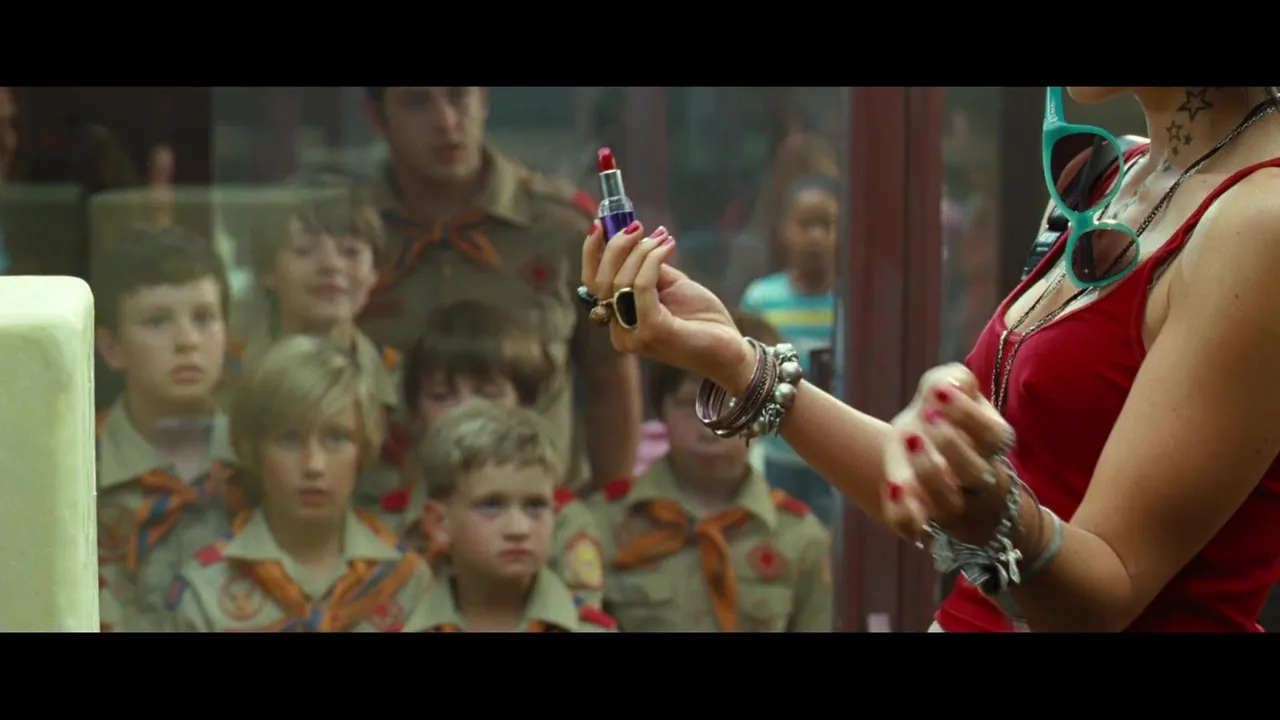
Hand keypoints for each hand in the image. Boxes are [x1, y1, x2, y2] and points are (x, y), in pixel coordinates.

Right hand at [581, 221, 755, 393]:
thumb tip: (636, 240)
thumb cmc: (702, 319)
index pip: (592, 285)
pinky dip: (653, 261)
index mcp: (619, 321)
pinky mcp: (652, 331)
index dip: (592, 253)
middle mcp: (620, 332)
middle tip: (638, 227)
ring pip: (620, 281)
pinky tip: (668, 246)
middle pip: (601, 281)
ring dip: (640, 251)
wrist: (731, 350)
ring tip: (662, 238)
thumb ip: (647, 269)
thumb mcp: (670, 286)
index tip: (600, 224)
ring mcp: (633, 335)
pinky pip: (642, 286)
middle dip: (616, 247)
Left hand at [881, 363, 1017, 545]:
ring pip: (948, 505)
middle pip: (977, 475)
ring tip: (908, 439)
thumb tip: (953, 385)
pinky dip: (905, 514)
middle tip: (928, 417)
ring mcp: (950, 502)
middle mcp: (977, 479)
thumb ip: (953, 379)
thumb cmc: (940, 414)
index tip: (938, 391)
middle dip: (953, 446)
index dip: (968, 415)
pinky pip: (916, 529)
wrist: (919, 447)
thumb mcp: (946, 388)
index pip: (995, 437)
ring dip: (928, 474)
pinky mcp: (922, 518)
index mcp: (991, 445)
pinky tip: (893, 485)